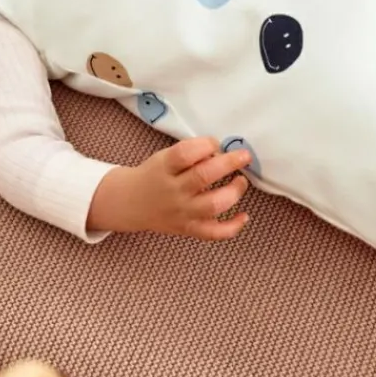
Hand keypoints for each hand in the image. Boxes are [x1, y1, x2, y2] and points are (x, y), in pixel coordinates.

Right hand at [87, 136, 251, 239]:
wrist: (131, 204)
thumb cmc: (155, 174)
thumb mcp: (164, 157)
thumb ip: (190, 152)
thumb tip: (221, 152)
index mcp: (164, 168)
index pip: (185, 153)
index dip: (205, 145)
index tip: (215, 143)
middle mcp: (173, 191)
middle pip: (203, 177)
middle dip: (229, 163)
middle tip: (244, 156)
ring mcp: (182, 213)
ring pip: (213, 205)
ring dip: (234, 192)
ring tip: (241, 181)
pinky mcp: (188, 229)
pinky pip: (213, 233)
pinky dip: (232, 227)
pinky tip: (244, 216)